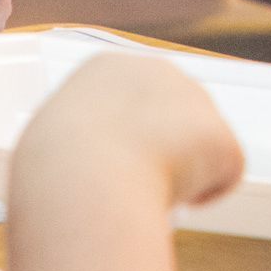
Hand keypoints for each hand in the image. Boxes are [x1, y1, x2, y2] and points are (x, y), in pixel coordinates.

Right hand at [20, 51, 245, 209]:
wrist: (88, 177)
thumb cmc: (56, 167)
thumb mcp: (46, 141)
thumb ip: (70, 141)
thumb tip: (69, 163)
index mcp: (105, 68)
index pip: (128, 96)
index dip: (127, 131)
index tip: (119, 155)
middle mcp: (158, 73)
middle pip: (169, 113)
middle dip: (162, 146)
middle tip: (138, 181)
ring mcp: (196, 101)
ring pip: (197, 143)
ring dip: (181, 170)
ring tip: (148, 192)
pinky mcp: (224, 139)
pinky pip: (221, 176)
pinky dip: (203, 195)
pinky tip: (177, 202)